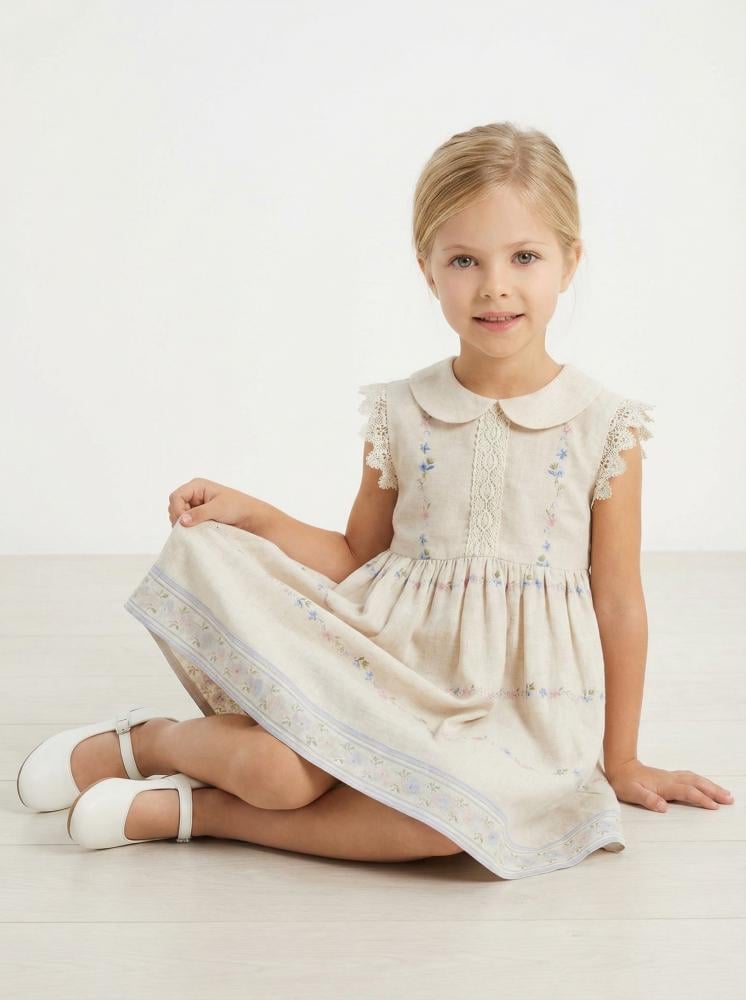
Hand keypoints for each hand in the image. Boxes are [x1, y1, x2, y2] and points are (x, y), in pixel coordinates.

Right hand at [168, 477, 255, 530]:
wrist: (250, 517)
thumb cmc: (237, 507)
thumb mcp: (218, 509)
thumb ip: (199, 514)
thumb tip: (182, 521)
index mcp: (197, 485)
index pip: (176, 497)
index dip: (177, 510)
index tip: (183, 523)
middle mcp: (193, 493)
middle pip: (174, 506)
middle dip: (179, 518)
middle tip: (189, 529)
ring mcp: (195, 505)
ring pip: (178, 515)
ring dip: (183, 524)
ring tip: (195, 530)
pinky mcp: (198, 515)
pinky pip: (186, 522)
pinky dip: (188, 527)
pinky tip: (196, 532)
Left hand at [605, 758, 734, 812]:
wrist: (619, 766)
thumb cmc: (625, 782)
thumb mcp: (632, 793)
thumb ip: (647, 799)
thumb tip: (663, 807)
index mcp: (664, 785)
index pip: (687, 792)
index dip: (701, 798)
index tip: (714, 806)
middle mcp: (670, 779)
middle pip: (696, 783)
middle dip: (714, 791)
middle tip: (729, 799)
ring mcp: (671, 777)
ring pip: (695, 779)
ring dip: (711, 785)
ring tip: (725, 793)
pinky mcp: (670, 777)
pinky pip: (691, 778)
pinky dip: (702, 781)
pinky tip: (706, 785)